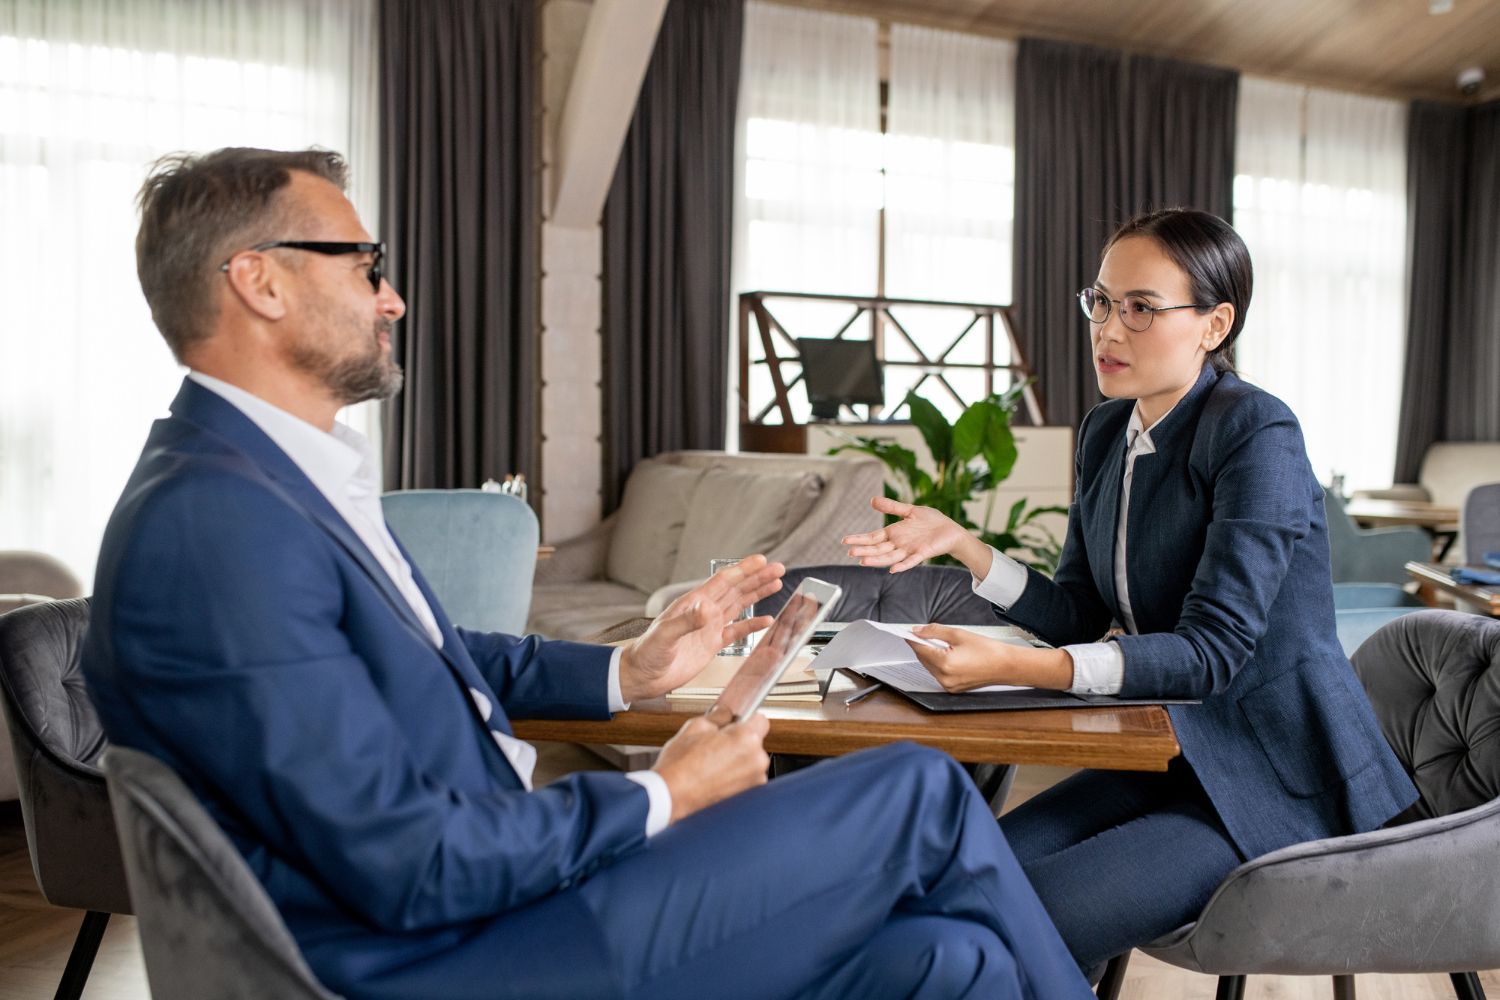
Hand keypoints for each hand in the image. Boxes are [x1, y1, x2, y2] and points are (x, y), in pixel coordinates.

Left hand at [618, 555, 784, 702]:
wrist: (642, 675)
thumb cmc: (646, 652)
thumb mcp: (665, 634)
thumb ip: (687, 621)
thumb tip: (708, 609)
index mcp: (693, 603)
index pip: (723, 581)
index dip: (743, 570)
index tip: (761, 561)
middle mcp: (704, 612)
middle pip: (736, 589)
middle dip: (757, 578)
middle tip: (777, 569)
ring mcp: (709, 627)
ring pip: (739, 605)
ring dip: (757, 595)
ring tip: (776, 584)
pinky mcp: (712, 644)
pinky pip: (737, 631)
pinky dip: (753, 625)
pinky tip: (766, 620)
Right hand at [652, 710, 770, 822]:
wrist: (671, 798)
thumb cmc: (680, 766)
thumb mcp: (695, 727)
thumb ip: (717, 716)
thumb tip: (725, 713)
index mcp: (747, 738)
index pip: (761, 720)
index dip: (746, 721)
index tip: (734, 725)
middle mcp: (757, 761)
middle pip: (755, 743)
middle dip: (739, 743)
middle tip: (716, 747)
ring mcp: (754, 781)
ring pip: (750, 763)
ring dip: (738, 762)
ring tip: (712, 766)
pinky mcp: (747, 797)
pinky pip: (746, 780)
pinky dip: (735, 779)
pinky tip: (715, 779)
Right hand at [841, 497, 988, 574]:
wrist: (950, 530)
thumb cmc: (931, 521)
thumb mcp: (910, 510)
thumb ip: (892, 507)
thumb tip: (872, 500)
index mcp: (894, 533)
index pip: (873, 537)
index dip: (859, 539)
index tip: (844, 541)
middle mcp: (899, 543)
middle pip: (877, 548)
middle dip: (864, 550)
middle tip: (850, 552)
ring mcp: (909, 550)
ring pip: (889, 557)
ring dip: (877, 560)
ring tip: (863, 561)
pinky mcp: (922, 553)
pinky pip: (910, 561)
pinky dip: (902, 566)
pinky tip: (892, 569)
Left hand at [906, 624, 1074, 691]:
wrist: (1006, 666)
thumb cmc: (987, 649)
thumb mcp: (959, 634)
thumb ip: (935, 631)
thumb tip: (918, 630)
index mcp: (945, 663)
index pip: (920, 649)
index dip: (912, 638)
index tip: (906, 631)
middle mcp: (944, 677)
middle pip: (923, 658)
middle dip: (921, 645)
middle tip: (921, 633)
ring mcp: (949, 685)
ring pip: (930, 666)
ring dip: (929, 654)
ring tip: (938, 642)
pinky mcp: (953, 688)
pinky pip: (938, 674)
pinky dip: (938, 663)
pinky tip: (945, 654)